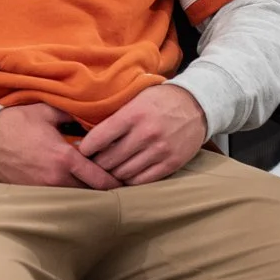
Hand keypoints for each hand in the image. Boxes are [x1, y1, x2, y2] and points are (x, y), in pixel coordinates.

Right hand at [0, 103, 114, 189]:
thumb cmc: (14, 123)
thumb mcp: (46, 111)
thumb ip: (73, 115)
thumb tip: (92, 118)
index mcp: (64, 158)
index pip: (100, 179)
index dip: (116, 181)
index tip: (126, 179)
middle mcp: (56, 178)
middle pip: (91, 192)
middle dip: (104, 188)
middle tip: (117, 182)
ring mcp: (43, 189)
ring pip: (75, 196)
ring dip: (86, 191)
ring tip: (97, 184)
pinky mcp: (32, 193)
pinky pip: (58, 196)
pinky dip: (68, 191)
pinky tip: (73, 184)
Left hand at [79, 85, 208, 187]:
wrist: (197, 105)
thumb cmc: (160, 100)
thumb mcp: (136, 99)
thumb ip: (115, 115)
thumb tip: (87, 134)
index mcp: (134, 114)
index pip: (99, 137)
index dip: (86, 148)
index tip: (82, 150)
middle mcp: (146, 133)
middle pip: (109, 160)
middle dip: (96, 164)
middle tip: (92, 163)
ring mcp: (160, 151)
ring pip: (124, 173)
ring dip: (112, 174)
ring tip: (108, 169)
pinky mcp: (171, 164)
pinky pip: (143, 180)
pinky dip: (130, 180)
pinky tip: (126, 174)